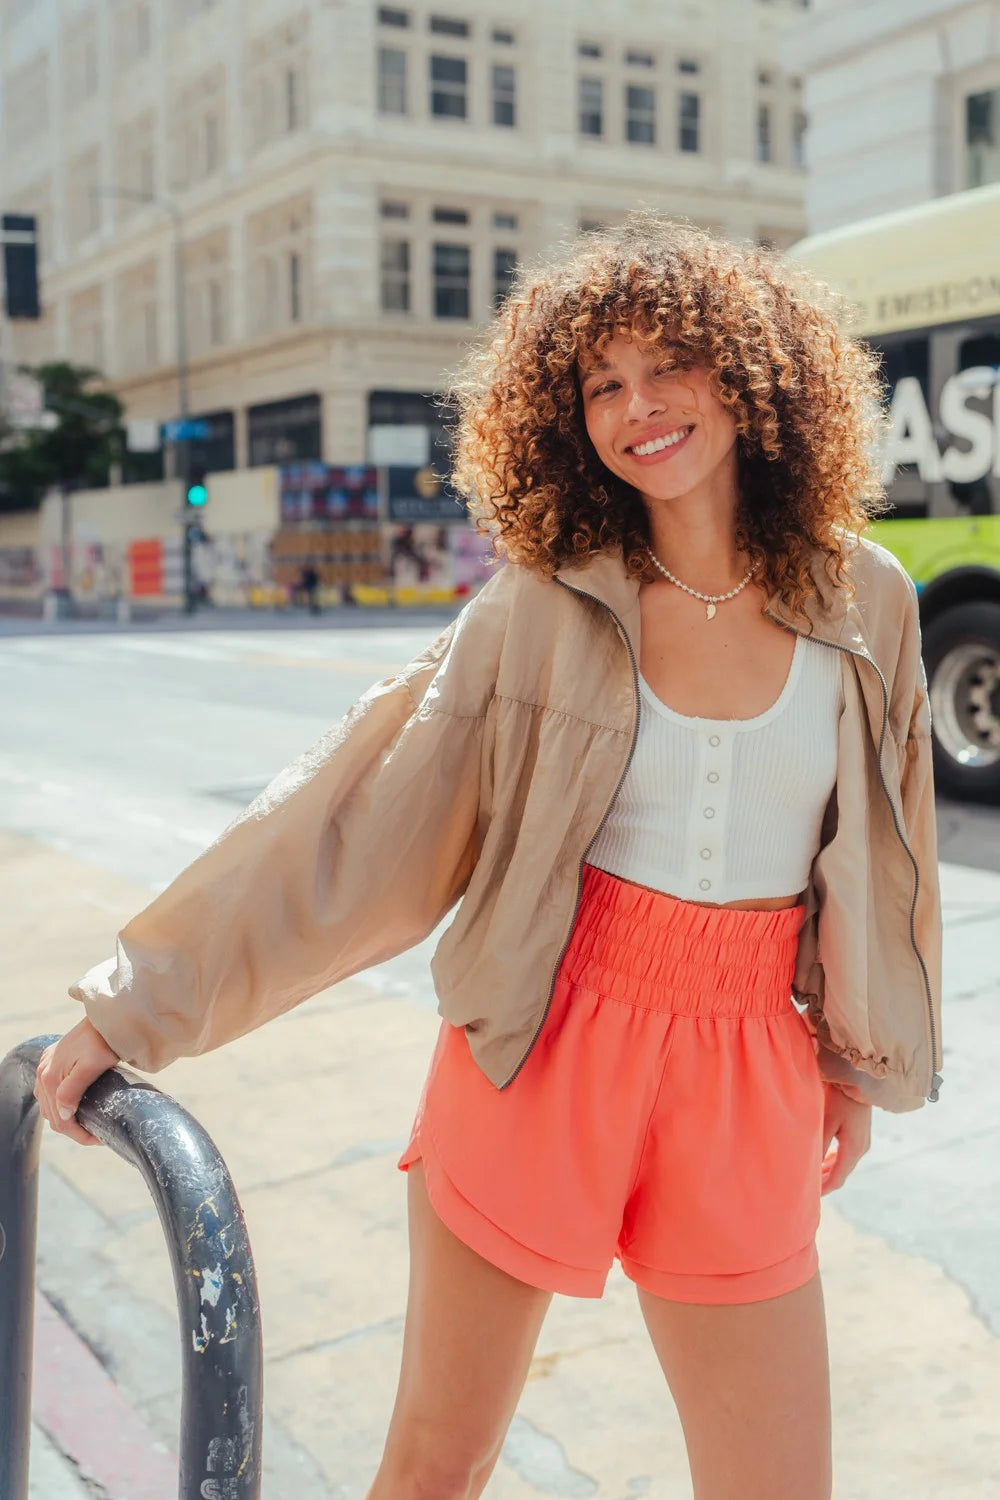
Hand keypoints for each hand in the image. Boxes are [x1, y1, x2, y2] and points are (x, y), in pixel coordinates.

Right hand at [33, 1018, 120, 1146]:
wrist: (107, 1018)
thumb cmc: (104, 1041)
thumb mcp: (92, 1066)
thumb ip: (73, 1089)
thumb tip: (63, 1115)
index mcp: (50, 1077)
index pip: (60, 1119)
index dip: (79, 1134)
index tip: (99, 1139)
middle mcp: (42, 1072)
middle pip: (52, 1114)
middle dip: (73, 1129)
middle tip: (96, 1135)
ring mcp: (45, 1065)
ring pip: (48, 1104)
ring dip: (64, 1118)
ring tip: (86, 1123)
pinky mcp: (51, 1060)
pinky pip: (48, 1090)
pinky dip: (58, 1103)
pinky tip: (72, 1106)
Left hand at [820, 1082, 871, 1194]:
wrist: (859, 1080)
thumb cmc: (840, 1099)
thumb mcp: (826, 1122)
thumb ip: (819, 1146)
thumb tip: (811, 1168)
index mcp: (853, 1150)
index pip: (837, 1179)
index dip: (823, 1189)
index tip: (809, 1196)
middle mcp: (861, 1149)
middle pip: (842, 1174)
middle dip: (825, 1182)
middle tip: (807, 1189)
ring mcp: (863, 1142)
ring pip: (844, 1165)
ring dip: (829, 1172)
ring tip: (812, 1177)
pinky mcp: (860, 1134)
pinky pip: (847, 1155)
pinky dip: (834, 1161)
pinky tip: (823, 1160)